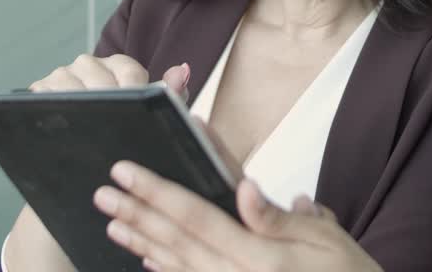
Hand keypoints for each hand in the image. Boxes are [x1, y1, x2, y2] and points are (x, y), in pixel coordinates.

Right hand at [3, 58, 191, 271]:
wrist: (83, 172)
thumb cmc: (122, 138)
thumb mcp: (148, 120)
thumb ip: (171, 95)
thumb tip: (183, 69)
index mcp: (117, 67)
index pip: (127, 69)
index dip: (134, 89)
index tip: (139, 106)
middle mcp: (87, 66)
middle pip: (96, 75)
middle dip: (106, 97)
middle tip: (113, 120)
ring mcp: (60, 77)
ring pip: (67, 83)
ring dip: (76, 102)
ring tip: (88, 123)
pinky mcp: (37, 92)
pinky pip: (41, 94)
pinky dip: (49, 108)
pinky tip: (59, 125)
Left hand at [94, 168, 380, 271]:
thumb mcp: (326, 240)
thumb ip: (278, 217)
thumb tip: (243, 187)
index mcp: (260, 257)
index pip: (198, 217)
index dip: (160, 191)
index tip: (130, 169)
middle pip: (178, 241)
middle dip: (139, 212)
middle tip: (105, 190)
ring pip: (176, 266)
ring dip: (142, 241)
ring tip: (112, 221)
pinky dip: (165, 271)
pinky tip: (146, 258)